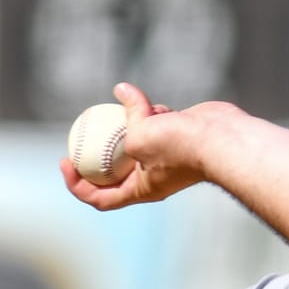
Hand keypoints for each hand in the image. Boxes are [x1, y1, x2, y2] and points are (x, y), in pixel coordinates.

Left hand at [57, 82, 218, 209]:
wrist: (222, 137)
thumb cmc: (180, 145)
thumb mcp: (141, 134)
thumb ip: (127, 116)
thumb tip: (120, 90)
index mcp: (140, 190)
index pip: (100, 198)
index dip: (77, 184)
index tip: (66, 162)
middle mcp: (151, 177)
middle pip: (114, 171)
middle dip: (96, 153)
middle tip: (79, 134)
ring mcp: (165, 157)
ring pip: (135, 141)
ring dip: (130, 124)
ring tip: (137, 112)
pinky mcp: (177, 137)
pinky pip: (155, 124)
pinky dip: (151, 113)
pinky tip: (157, 106)